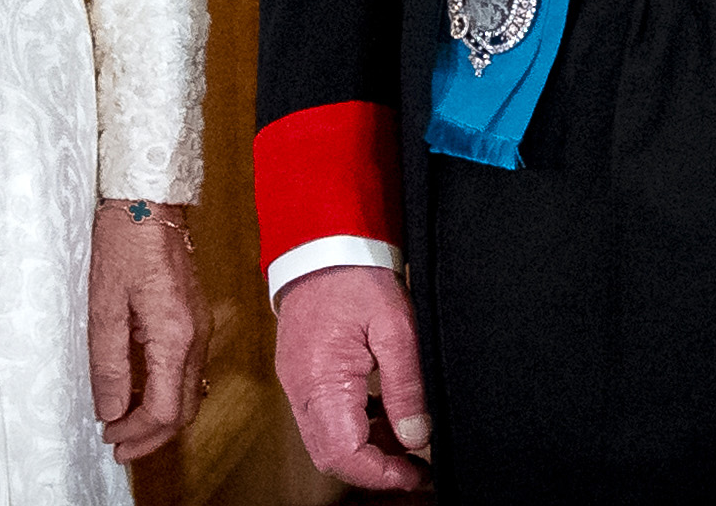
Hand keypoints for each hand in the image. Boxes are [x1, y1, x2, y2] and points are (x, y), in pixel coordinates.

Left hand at [88, 201, 209, 463]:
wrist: (149, 199)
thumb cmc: (125, 242)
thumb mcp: (105, 304)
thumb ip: (110, 363)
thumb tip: (111, 410)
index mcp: (175, 336)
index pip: (164, 410)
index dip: (136, 433)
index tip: (107, 436)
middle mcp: (196, 336)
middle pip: (184, 409)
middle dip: (151, 435)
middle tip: (117, 444)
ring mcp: (200, 326)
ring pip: (189, 391)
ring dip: (159, 415)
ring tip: (123, 422)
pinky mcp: (194, 317)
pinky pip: (187, 368)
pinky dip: (166, 389)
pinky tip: (139, 388)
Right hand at [273, 264, 429, 490]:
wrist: (322, 241)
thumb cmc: (356, 275)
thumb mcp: (396, 326)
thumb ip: (406, 385)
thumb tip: (417, 437)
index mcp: (320, 379)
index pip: (345, 454)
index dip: (383, 474)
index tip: (418, 472)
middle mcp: (300, 389)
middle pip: (332, 456)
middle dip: (376, 468)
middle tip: (417, 463)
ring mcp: (296, 383)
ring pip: (327, 441)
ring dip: (367, 448)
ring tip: (407, 434)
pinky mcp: (300, 374)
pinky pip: (324, 418)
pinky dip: (354, 427)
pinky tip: (384, 412)